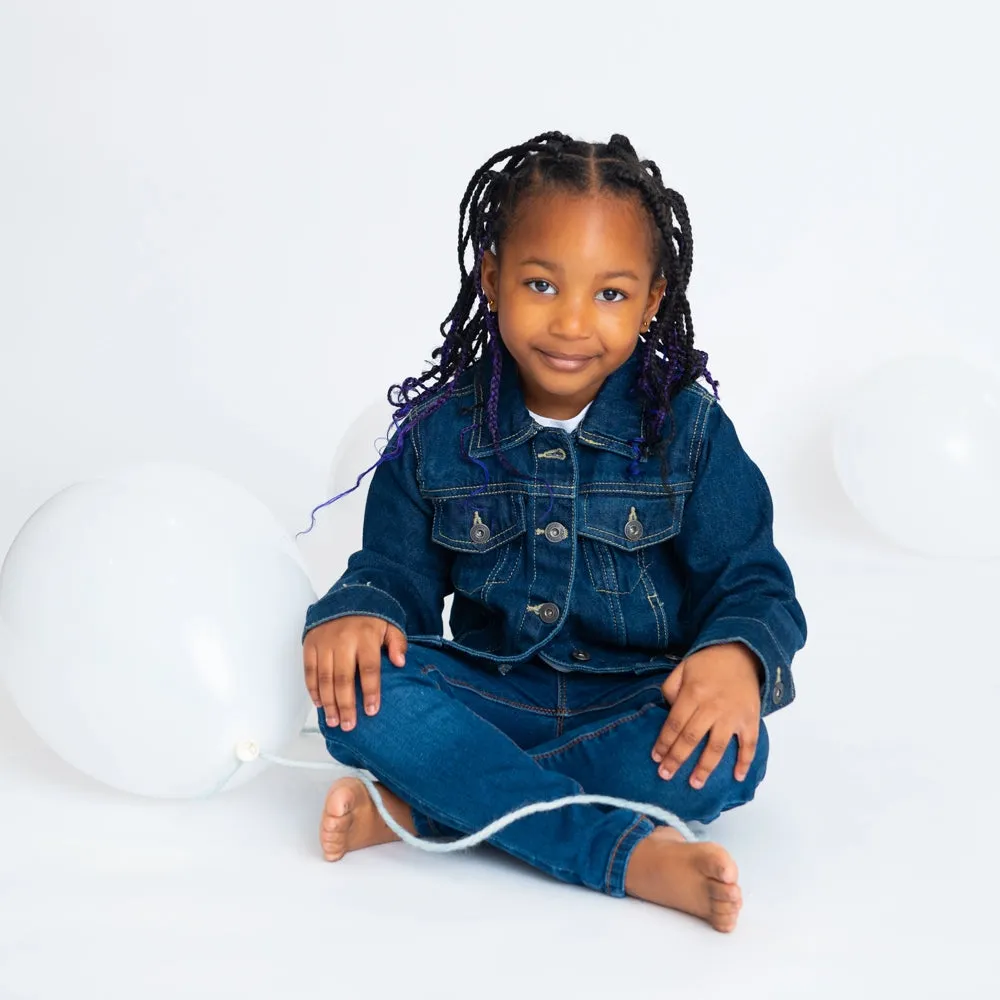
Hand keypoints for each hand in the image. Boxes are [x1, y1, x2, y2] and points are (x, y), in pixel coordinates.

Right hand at [302, 616, 406, 730]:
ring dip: (328, 703)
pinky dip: (313, 689)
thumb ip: (397, 643)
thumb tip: (400, 662)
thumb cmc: (370, 618)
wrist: (345, 597)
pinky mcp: (310, 644)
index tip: (372, 711)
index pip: (369, 669)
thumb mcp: (390, 626)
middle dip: (346, 705)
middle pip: (343, 678)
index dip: (371, 691)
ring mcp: (324, 642)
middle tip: (349, 725)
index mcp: (366, 637)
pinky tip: (319, 703)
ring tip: (334, 721)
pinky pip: (309, 670)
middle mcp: (343, 640)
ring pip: (325, 678)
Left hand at [652, 643, 761, 787]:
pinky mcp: (750, 720)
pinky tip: (737, 777)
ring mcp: (733, 715)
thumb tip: (665, 711)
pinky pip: (749, 745)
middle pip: (691, 738)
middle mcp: (712, 707)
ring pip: (717, 747)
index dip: (664, 743)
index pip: (674, 724)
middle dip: (677, 759)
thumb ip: (670, 689)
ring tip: (695, 784)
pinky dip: (745, 762)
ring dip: (705, 768)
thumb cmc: (708, 662)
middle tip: (666, 775)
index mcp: (693, 693)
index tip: (656, 758)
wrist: (742, 652)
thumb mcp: (683, 668)